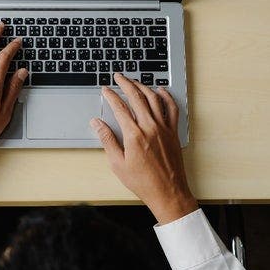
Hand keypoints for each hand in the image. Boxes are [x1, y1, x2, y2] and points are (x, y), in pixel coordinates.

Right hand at [90, 73, 197, 224]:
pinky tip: (161, 91)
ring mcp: (164, 128)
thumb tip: (97, 124)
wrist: (168, 192)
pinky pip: (171, 109)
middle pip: (137, 97)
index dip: (111, 96)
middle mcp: (150, 128)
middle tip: (119, 77)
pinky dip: (166, 97)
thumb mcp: (118, 164)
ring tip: (135, 81)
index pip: (120, 107)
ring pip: (154, 99)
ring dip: (143, 86)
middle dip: (126, 84)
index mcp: (134, 135)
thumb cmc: (143, 182)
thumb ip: (107, 140)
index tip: (105, 89)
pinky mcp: (173, 132)